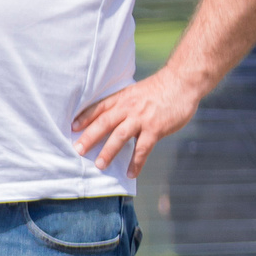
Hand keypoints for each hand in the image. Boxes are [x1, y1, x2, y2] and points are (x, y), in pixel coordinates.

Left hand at [72, 68, 200, 177]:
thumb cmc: (160, 88)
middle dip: (89, 137)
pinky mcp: (156, 128)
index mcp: (122, 98)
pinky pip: (143, 149)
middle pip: (104, 123)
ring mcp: (142, 118)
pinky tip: (130, 173)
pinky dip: (136, 162)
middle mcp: (128, 108)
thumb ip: (123, 104)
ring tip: (99, 165)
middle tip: (77, 150)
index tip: (72, 127)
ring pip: (120, 136)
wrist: (183, 82)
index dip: (84, 118)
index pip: (99, 108)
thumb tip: (111, 117)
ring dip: (108, 152)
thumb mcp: (135, 92)